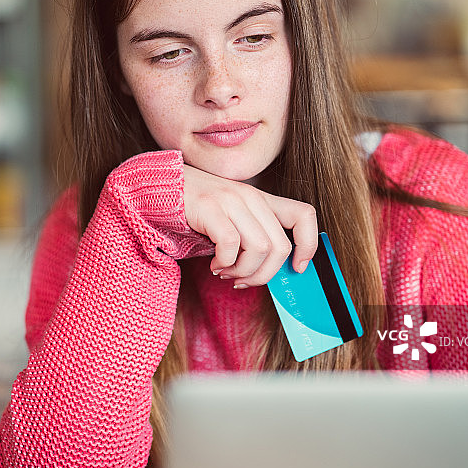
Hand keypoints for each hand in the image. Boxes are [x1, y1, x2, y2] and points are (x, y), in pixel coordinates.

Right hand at [183, 164, 317, 287]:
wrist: (159, 187)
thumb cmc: (195, 210)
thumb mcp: (231, 219)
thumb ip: (250, 237)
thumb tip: (267, 272)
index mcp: (261, 200)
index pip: (304, 215)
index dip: (308, 245)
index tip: (297, 268)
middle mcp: (250, 197)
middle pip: (280, 246)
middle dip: (264, 275)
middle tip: (243, 280)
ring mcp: (231, 200)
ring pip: (260, 249)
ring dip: (243, 271)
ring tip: (226, 272)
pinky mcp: (210, 207)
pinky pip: (231, 245)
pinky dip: (225, 263)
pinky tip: (214, 264)